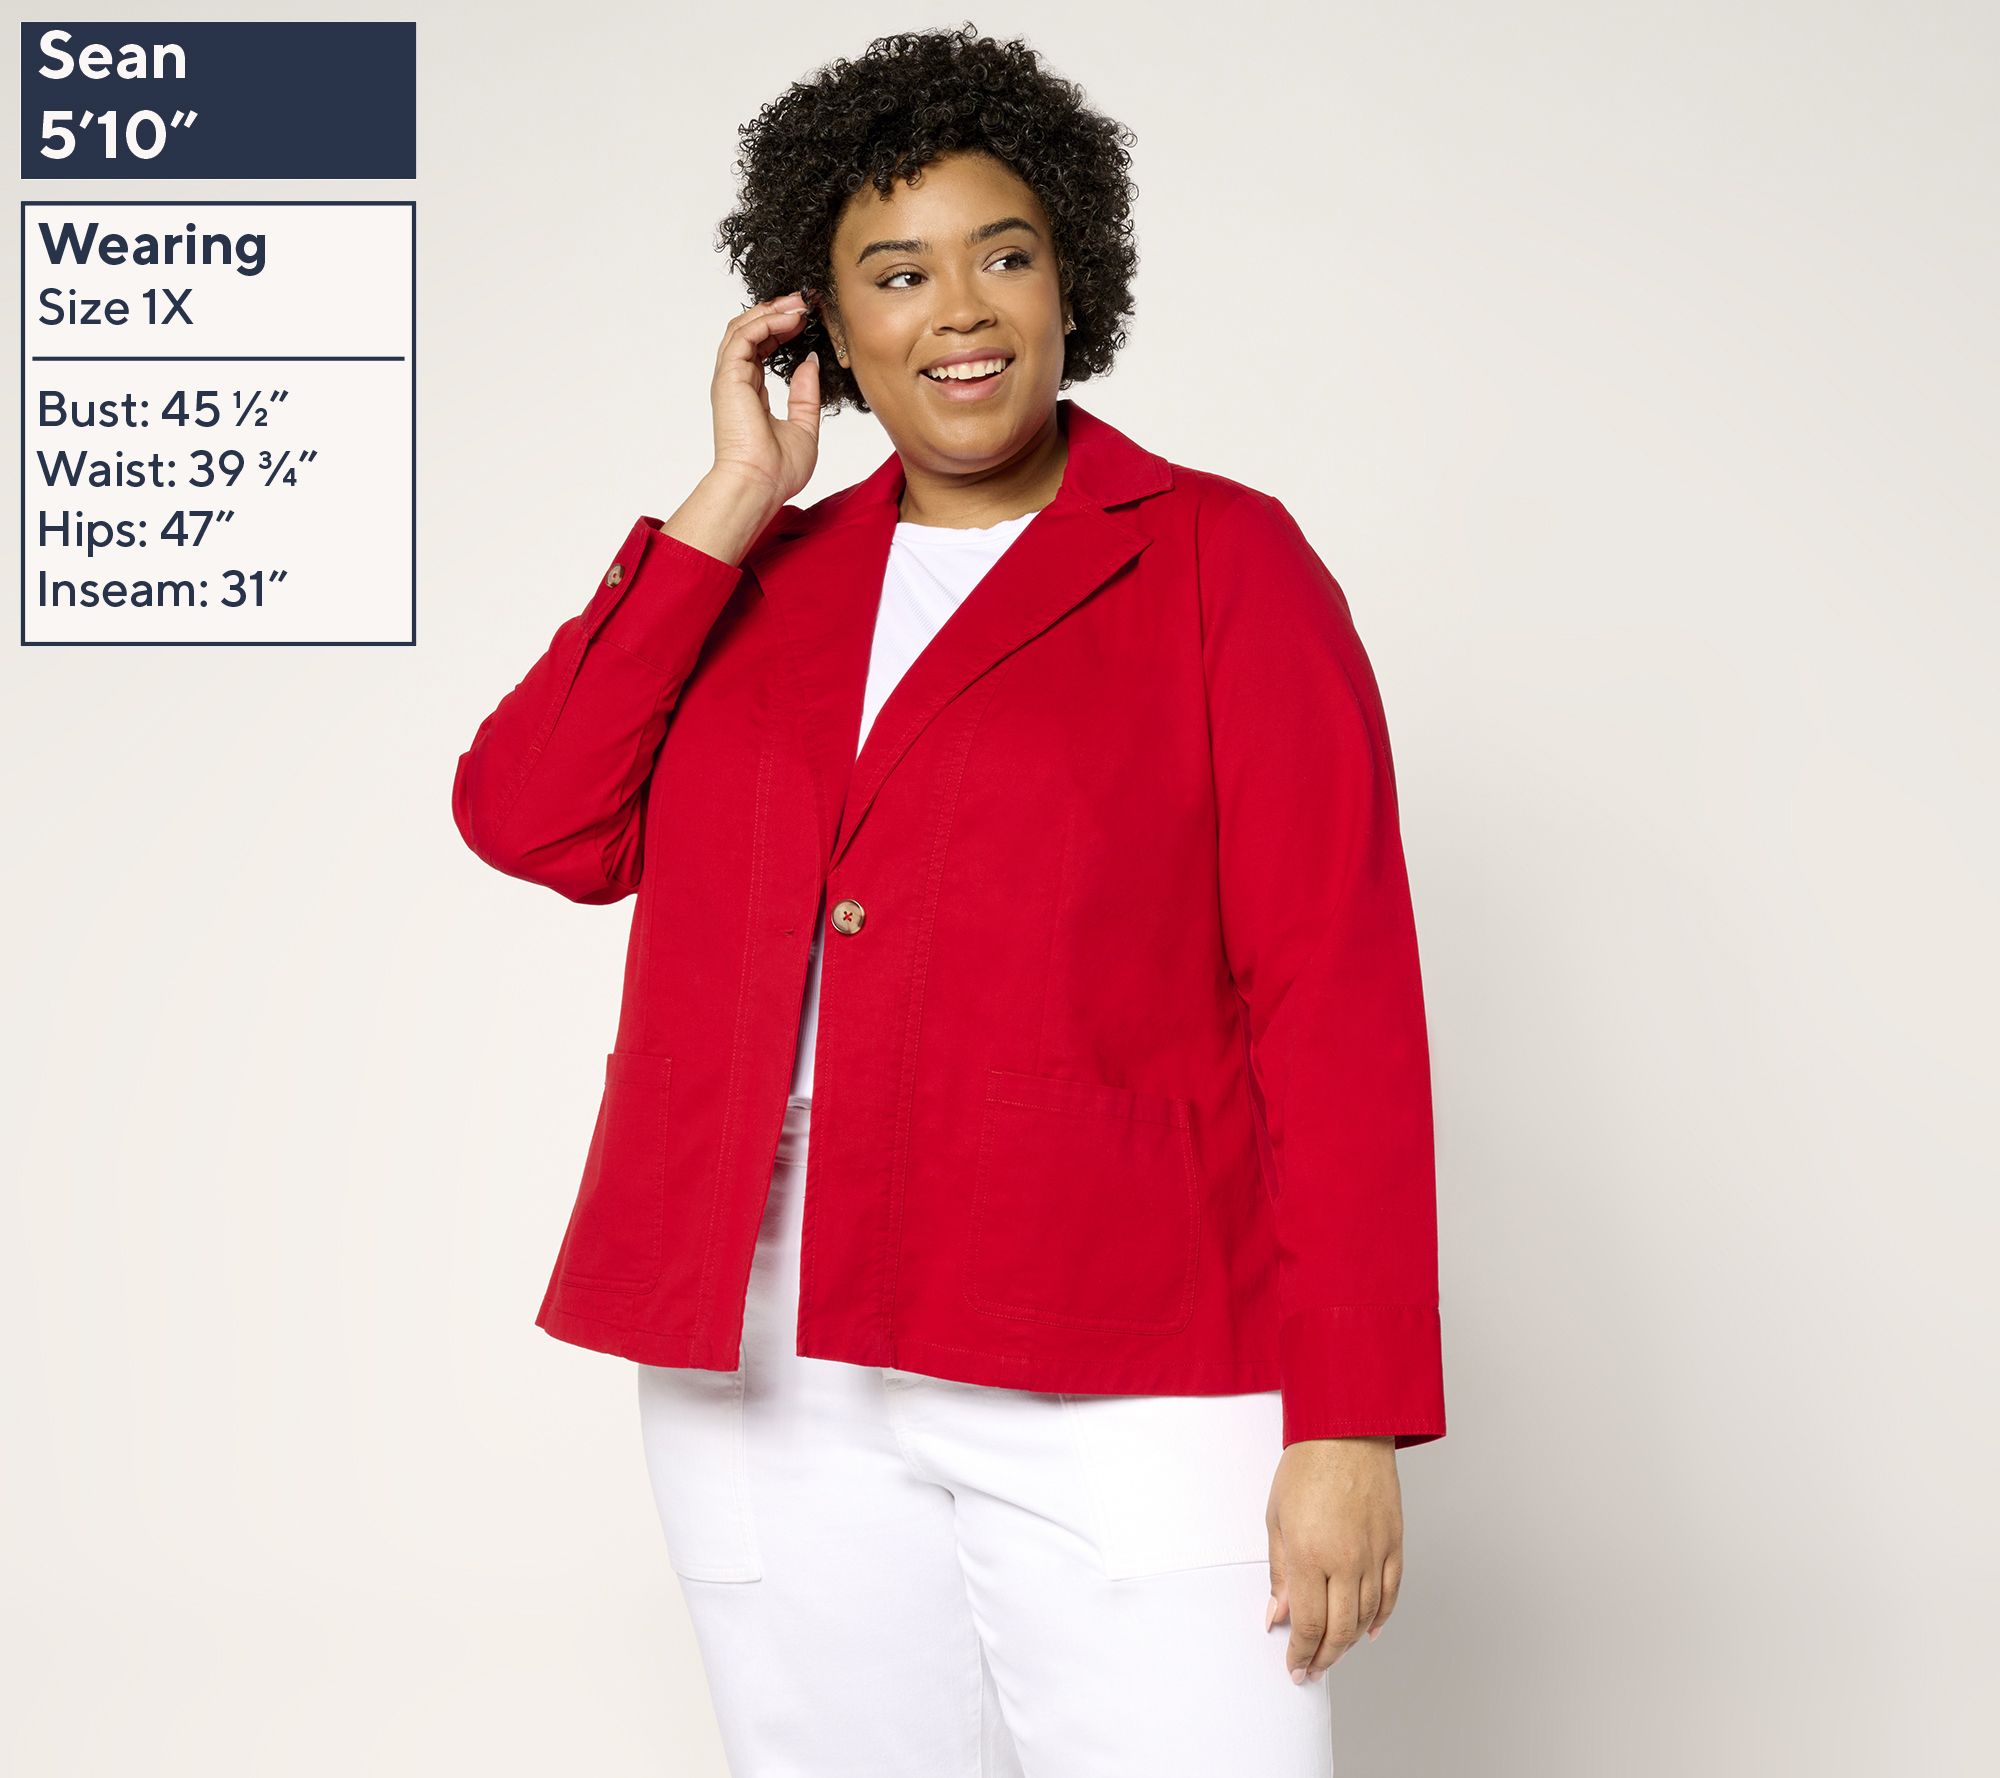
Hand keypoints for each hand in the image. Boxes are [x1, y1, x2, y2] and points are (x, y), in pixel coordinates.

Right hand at [709, 290, 821, 510]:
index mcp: (751, 394)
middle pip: (749, 332)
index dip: (781, 329)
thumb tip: (809, 362)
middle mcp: (737, 382)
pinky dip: (766, 321)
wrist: (759, 485)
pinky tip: (790, 318)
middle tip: (803, 301)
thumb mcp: (805, 426)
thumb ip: (806, 394)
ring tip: (798, 303)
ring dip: (771, 310)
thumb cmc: (777, 470)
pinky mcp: (728, 376)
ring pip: (743, 328)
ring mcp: (729, 378)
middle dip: (776, 311)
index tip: (805, 319)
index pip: (761, 348)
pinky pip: (744, 335)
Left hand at [1264, 1435, 1402, 1682]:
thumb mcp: (1276, 1519)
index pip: (1308, 1624)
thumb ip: (1279, 1573)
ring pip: (1366, 1618)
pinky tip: (1367, 1631)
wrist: (1346, 1432)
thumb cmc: (1306, 1467)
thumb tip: (1277, 1615)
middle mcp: (1345, 1561)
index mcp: (1309, 1555)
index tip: (1294, 1666)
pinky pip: (1390, 1594)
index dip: (1300, 1652)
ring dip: (1348, 1643)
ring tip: (1332, 1652)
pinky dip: (1380, 1618)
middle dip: (1323, 1658)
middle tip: (1311, 1669)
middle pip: (1339, 1631)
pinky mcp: (1395, 1545)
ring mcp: (1374, 1555)